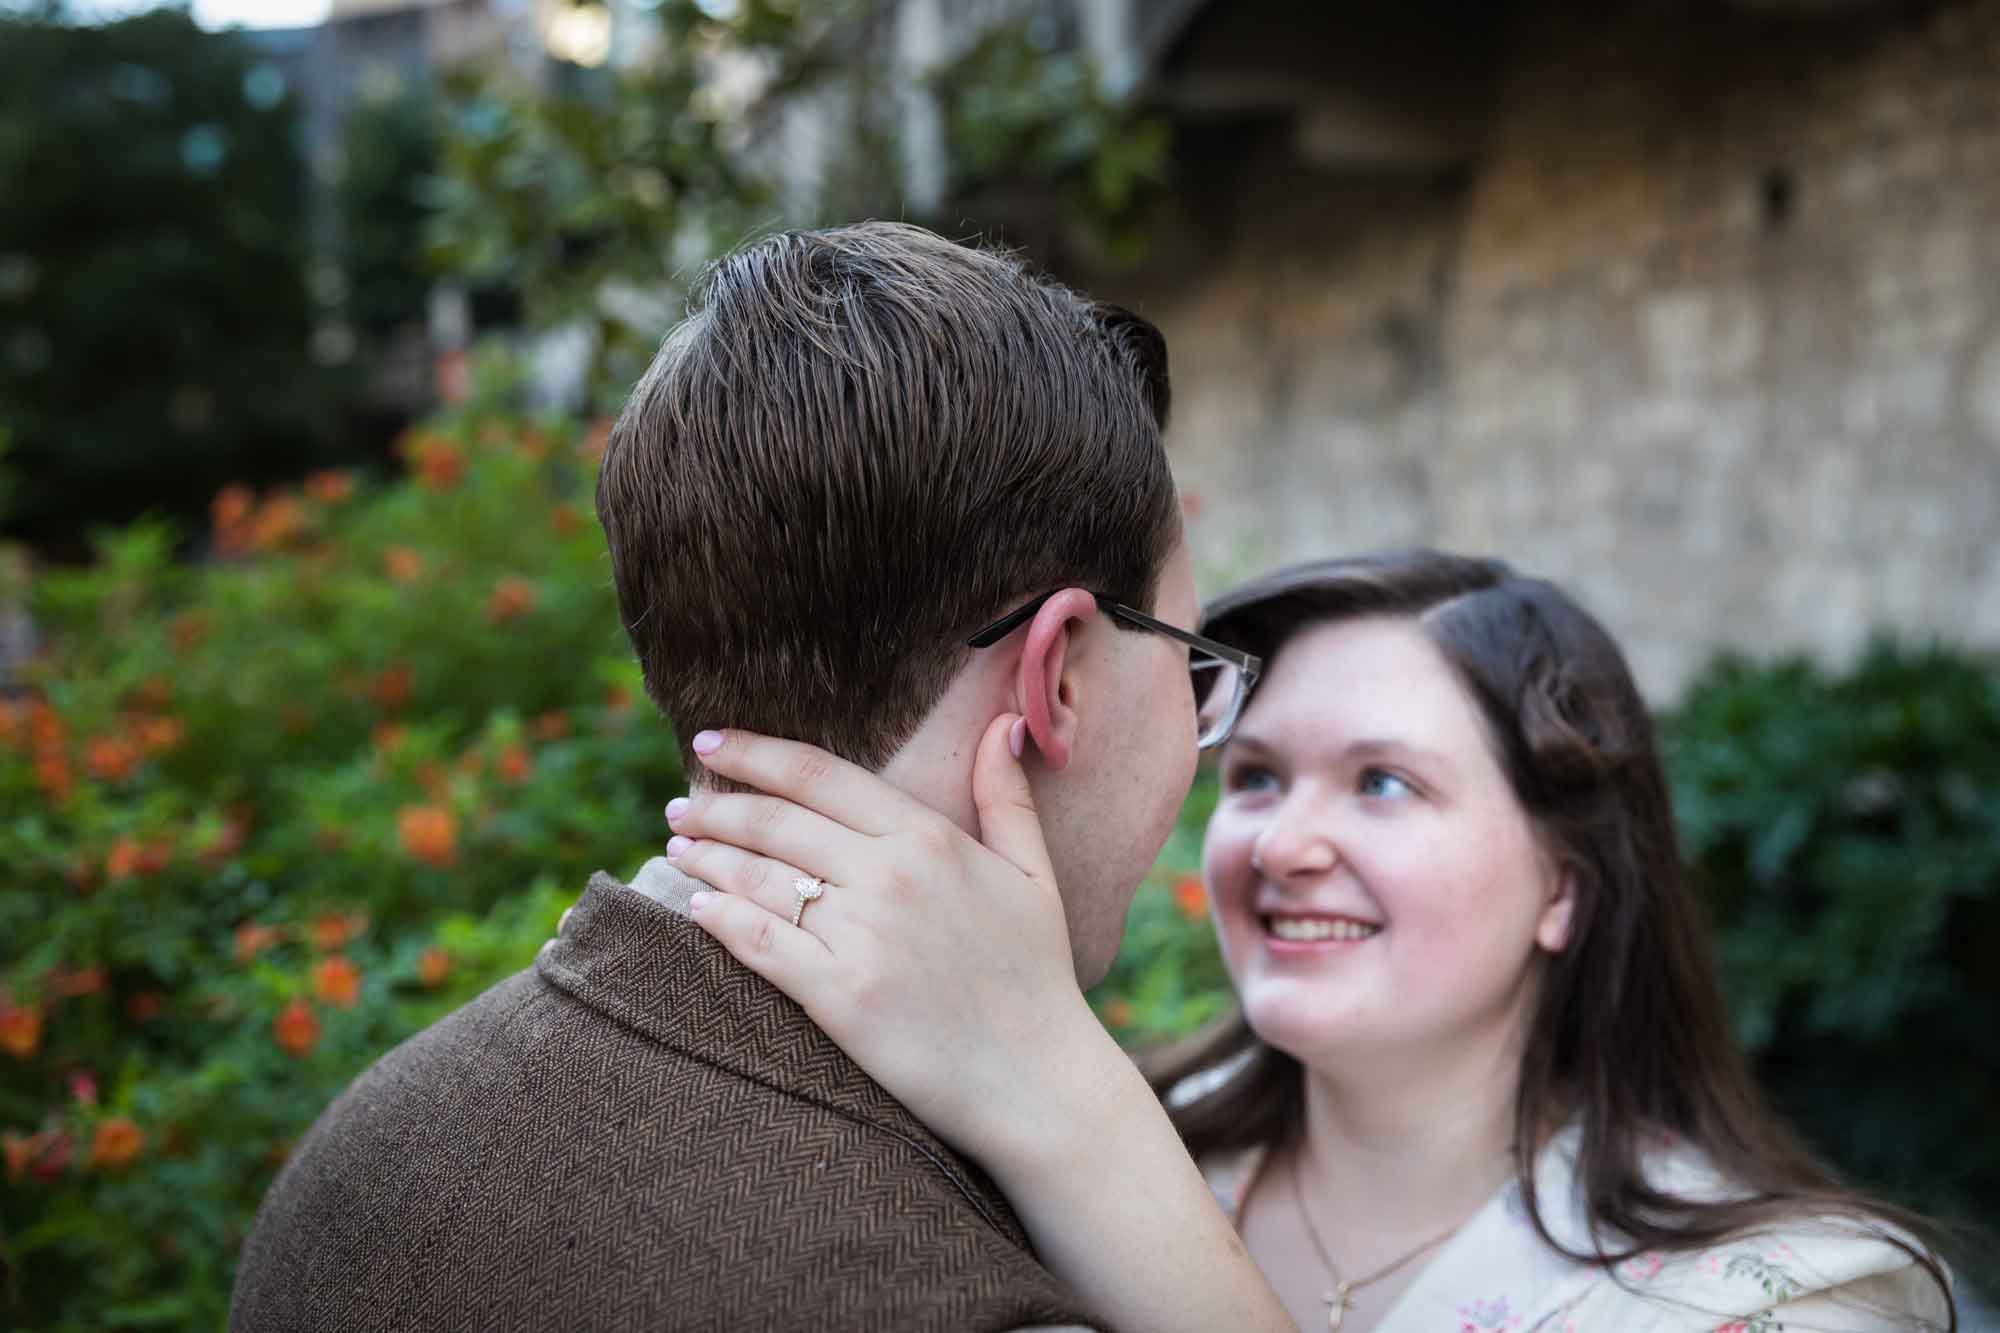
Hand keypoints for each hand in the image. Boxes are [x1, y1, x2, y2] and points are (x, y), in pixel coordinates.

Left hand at [662, 715, 1109, 1165]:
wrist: (1036, 1078)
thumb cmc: (1035, 973)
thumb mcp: (1033, 873)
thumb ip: (1006, 796)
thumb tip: (1002, 723)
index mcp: (928, 837)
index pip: (818, 775)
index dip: (754, 753)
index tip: (709, 743)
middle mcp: (888, 876)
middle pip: (776, 822)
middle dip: (716, 807)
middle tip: (680, 805)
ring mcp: (861, 936)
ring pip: (758, 879)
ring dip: (708, 858)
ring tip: (678, 847)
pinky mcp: (839, 996)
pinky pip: (760, 943)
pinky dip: (720, 920)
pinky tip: (697, 908)